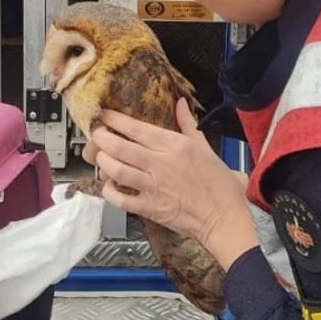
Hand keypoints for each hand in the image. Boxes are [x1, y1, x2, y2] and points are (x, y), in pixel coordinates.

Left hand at [89, 99, 258, 268]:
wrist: (224, 216)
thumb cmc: (218, 184)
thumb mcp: (205, 146)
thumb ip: (188, 123)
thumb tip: (180, 103)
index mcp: (176, 146)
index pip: (138, 129)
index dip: (116, 120)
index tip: (105, 116)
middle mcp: (161, 164)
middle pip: (120, 147)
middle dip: (102, 138)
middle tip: (96, 135)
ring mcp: (153, 187)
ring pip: (116, 170)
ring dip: (103, 161)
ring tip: (100, 156)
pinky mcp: (149, 208)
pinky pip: (120, 199)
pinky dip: (108, 190)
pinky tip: (108, 184)